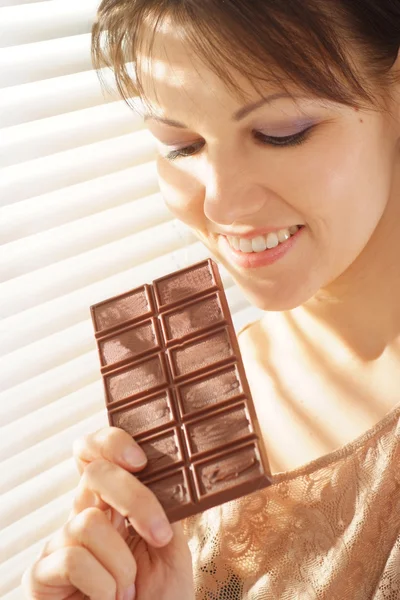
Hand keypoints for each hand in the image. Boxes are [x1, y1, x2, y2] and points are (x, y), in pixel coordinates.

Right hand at [22, 427, 194, 599]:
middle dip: (134, 499)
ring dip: (122, 564)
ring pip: (88, 522)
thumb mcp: (172, 549)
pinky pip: (72, 559)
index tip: (141, 461)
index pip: (95, 454)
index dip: (110, 442)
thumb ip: (166, 509)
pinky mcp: (40, 578)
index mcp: (112, 505)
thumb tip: (171, 473)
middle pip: (94, 473)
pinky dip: (103, 585)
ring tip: (127, 590)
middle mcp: (82, 517)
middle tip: (159, 535)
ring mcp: (59, 546)